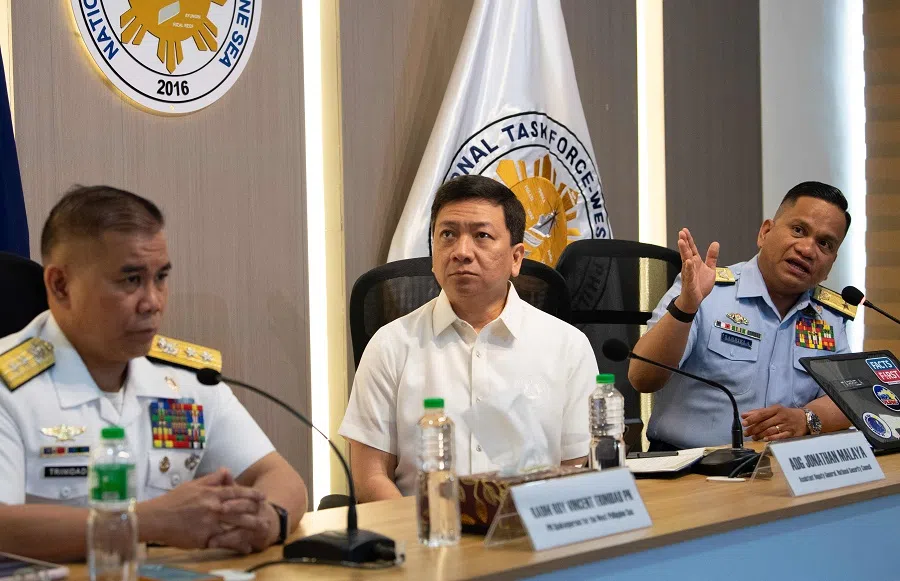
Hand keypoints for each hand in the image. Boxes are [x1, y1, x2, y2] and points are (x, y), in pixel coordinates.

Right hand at [137, 468, 266, 551]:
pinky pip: (224, 541)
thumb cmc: (173, 501)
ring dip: (251, 527)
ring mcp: (210, 524)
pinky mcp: (204, 539)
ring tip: (264, 528)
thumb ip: (211, 479)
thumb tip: (226, 470)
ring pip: (235, 525)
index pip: (236, 492)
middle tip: (268, 513)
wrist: (155, 519)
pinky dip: (236, 544)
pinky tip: (246, 547)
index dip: (251, 494)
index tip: (263, 496)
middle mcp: (213, 508)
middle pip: (240, 509)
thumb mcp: (192, 485)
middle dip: (256, 511)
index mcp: (211, 494)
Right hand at [675, 228, 718, 312]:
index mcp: (695, 262)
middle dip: (684, 242)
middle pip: (687, 252)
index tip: (684, 230)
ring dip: (683, 251)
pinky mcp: (689, 282)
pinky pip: (689, 274)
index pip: (691, 249)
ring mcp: (688, 274)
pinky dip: (688, 268)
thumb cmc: (700, 285)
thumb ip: (712, 257)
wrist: (695, 299)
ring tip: (681, 242)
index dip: (689, 240)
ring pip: (685, 260)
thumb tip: (715, 243)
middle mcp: (690, 266)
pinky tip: (688, 261)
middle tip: (681, 233)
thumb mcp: (710, 269)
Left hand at [742, 405, 807, 440]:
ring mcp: (786, 425)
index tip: (743, 423)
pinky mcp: (791, 433)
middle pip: (765, 423)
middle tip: (746, 433)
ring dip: (760, 435)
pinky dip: (772, 438)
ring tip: (753, 437)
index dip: (752, 419)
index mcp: (776, 409)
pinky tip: (765, 439)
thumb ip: (759, 412)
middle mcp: (781, 417)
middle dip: (754, 429)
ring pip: (771, 430)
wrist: (805, 419)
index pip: (761, 414)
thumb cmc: (785, 414)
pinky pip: (780, 436)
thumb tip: (744, 415)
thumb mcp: (774, 410)